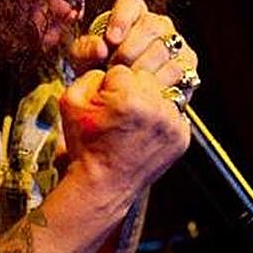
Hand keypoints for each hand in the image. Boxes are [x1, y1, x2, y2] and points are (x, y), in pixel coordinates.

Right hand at [60, 0, 196, 192]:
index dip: (110, 83)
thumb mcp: (70, 102)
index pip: (122, 68)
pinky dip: (160, 117)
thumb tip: (110, 67)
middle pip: (147, 75)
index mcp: (127, 97)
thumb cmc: (85, 144)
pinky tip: (144, 130)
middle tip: (119, 111)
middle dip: (132, 87)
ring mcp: (172, 124)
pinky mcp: (182, 136)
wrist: (103, 185)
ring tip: (134, 118)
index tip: (105, 102)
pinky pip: (173, 111)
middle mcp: (155, 108)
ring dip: (149, 99)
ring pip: (163, 91)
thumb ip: (89, 73)